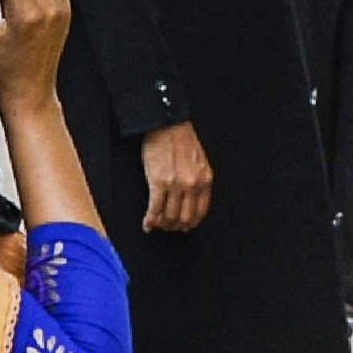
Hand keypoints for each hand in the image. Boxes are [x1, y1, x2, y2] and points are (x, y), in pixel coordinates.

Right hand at [138, 120, 212, 234]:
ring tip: (156, 224)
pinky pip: (154, 209)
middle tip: (168, 227)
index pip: (201, 212)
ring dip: (162, 224)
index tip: (184, 226)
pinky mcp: (158, 182)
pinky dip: (150, 220)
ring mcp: (176, 185)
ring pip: (169, 216)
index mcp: (205, 180)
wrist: (167, 125)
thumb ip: (198, 181)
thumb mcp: (199, 163)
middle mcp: (192, 185)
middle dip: (175, 226)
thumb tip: (190, 203)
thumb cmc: (181, 140)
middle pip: (185, 218)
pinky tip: (147, 223)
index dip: (191, 223)